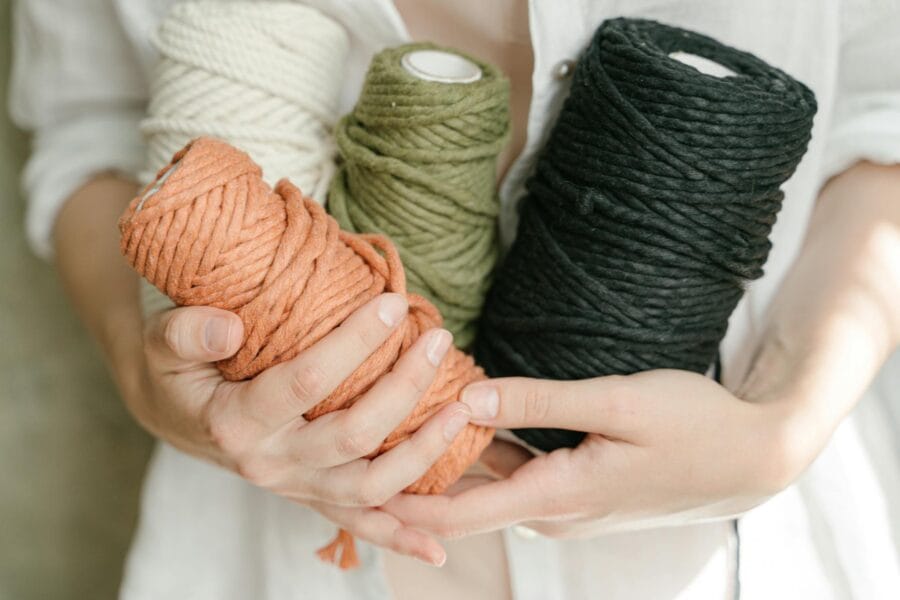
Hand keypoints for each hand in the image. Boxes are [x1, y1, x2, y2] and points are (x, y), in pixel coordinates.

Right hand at [128, 292, 469, 564]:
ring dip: (423, 452)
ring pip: (371, 486)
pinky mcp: (313, 498)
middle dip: (404, 388)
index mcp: (236, 423)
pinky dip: (399, 536)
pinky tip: (438, 544)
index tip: (392, 304)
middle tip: (437, 339)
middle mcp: (271, 464)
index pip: (305, 383)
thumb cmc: (178, 369)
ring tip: (462, 409)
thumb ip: (185, 331)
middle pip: (353, 435)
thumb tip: (227, 328)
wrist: (174, 414)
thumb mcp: (162, 341)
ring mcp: (296, 487)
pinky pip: (360, 525)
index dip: (353, 344)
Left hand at [384, 369, 808, 538]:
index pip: (458, 514)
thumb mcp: (618, 403)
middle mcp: (553, 511)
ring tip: (399, 423)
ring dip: (447, 461)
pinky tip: (462, 421)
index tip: (352, 483)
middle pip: (465, 502)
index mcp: (557, 496)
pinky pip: (515, 474)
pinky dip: (482, 453)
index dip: (401, 504)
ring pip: (489, 486)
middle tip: (364, 442)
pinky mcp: (577, 486)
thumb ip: (539, 402)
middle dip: (413, 477)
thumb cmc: (694, 426)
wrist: (753, 456)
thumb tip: (468, 398)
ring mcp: (566, 502)